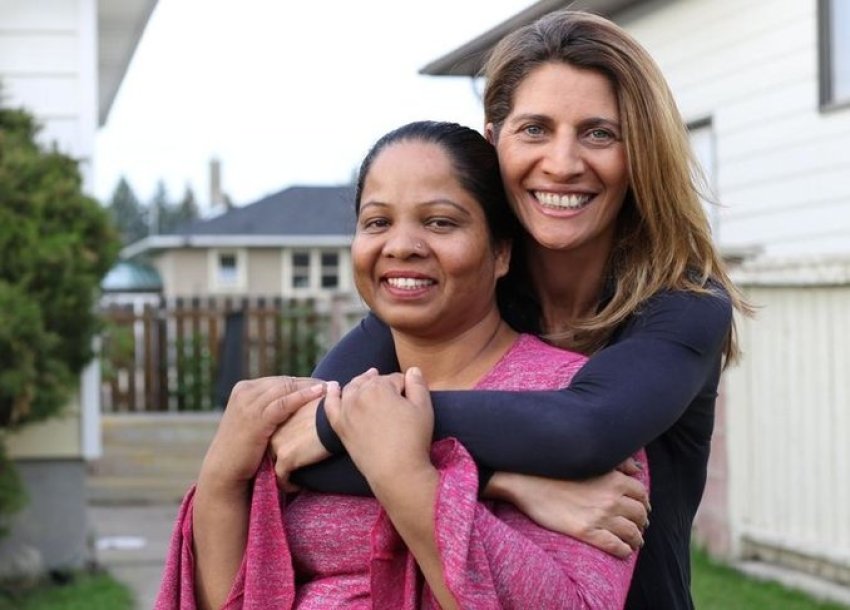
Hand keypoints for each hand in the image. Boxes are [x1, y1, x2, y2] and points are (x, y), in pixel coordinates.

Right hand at [199, 376, 325, 492]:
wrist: (224, 469)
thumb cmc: (242, 448)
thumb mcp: (253, 421)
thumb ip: (267, 407)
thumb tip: (292, 400)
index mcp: (244, 389)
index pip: (279, 381)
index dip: (303, 382)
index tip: (323, 384)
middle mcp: (245, 392)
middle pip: (284, 382)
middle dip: (309, 382)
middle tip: (332, 384)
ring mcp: (249, 404)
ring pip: (286, 389)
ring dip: (310, 386)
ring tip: (331, 387)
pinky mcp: (256, 418)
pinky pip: (284, 403)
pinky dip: (303, 396)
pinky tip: (319, 394)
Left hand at [268, 396, 329, 491]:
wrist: (334, 418)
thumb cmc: (330, 410)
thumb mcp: (315, 407)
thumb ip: (308, 413)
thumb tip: (319, 413)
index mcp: (281, 418)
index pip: (277, 436)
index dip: (286, 444)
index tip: (296, 452)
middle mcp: (275, 431)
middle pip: (272, 451)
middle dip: (281, 459)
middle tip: (294, 468)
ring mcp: (278, 445)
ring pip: (274, 465)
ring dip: (284, 473)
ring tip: (295, 479)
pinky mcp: (285, 458)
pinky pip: (282, 478)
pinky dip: (288, 484)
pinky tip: (298, 486)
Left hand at [324, 367, 434, 493]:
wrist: (396, 472)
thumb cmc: (413, 439)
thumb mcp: (424, 408)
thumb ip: (418, 384)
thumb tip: (412, 370)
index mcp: (380, 387)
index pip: (395, 378)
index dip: (406, 388)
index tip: (411, 402)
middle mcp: (359, 394)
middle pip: (373, 381)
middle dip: (385, 385)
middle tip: (397, 398)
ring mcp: (347, 410)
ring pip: (353, 388)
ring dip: (362, 383)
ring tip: (369, 383)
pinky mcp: (340, 426)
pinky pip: (330, 405)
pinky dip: (331, 394)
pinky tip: (333, 387)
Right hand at [484, 467, 649, 558]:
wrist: (528, 482)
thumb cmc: (556, 467)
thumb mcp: (590, 460)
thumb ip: (617, 462)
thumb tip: (637, 469)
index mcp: (614, 479)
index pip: (641, 494)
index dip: (644, 503)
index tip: (641, 508)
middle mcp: (611, 498)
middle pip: (639, 514)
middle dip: (642, 521)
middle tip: (639, 526)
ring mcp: (600, 517)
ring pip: (631, 532)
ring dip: (636, 538)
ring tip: (634, 541)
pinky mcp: (587, 532)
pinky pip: (615, 546)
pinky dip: (624, 550)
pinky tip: (623, 551)